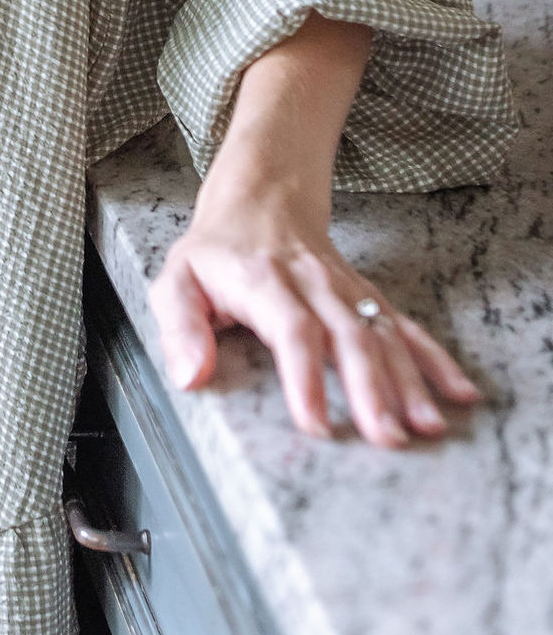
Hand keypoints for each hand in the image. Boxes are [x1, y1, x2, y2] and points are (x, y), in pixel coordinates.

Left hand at [150, 198, 482, 449]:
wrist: (260, 197)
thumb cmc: (215, 252)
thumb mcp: (176, 280)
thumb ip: (180, 328)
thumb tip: (191, 376)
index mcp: (263, 281)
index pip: (292, 330)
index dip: (306, 378)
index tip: (317, 425)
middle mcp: (313, 283)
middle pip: (348, 335)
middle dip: (371, 390)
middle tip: (387, 438)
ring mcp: (345, 288)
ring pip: (382, 333)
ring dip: (409, 381)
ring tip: (426, 426)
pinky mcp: (366, 295)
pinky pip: (404, 326)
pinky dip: (434, 359)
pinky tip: (458, 392)